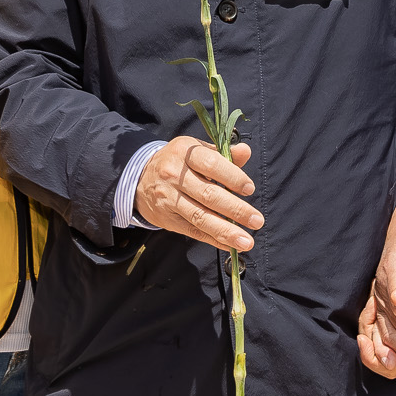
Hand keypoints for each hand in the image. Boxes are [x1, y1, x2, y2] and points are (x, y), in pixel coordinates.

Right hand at [135, 137, 261, 253]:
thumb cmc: (178, 162)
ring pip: (200, 217)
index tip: (249, 189)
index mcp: (184, 153)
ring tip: (246, 241)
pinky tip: (229, 245)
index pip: (210, 164)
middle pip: (208, 194)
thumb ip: (223, 154)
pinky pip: (193, 231)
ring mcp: (169, 198)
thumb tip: (245, 152)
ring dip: (226, 231)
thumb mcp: (196, 150)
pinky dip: (213, 239)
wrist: (139, 178)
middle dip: (235, 209)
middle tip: (257, 220)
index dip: (232, 177)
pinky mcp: (167, 219)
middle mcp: (174, 175)